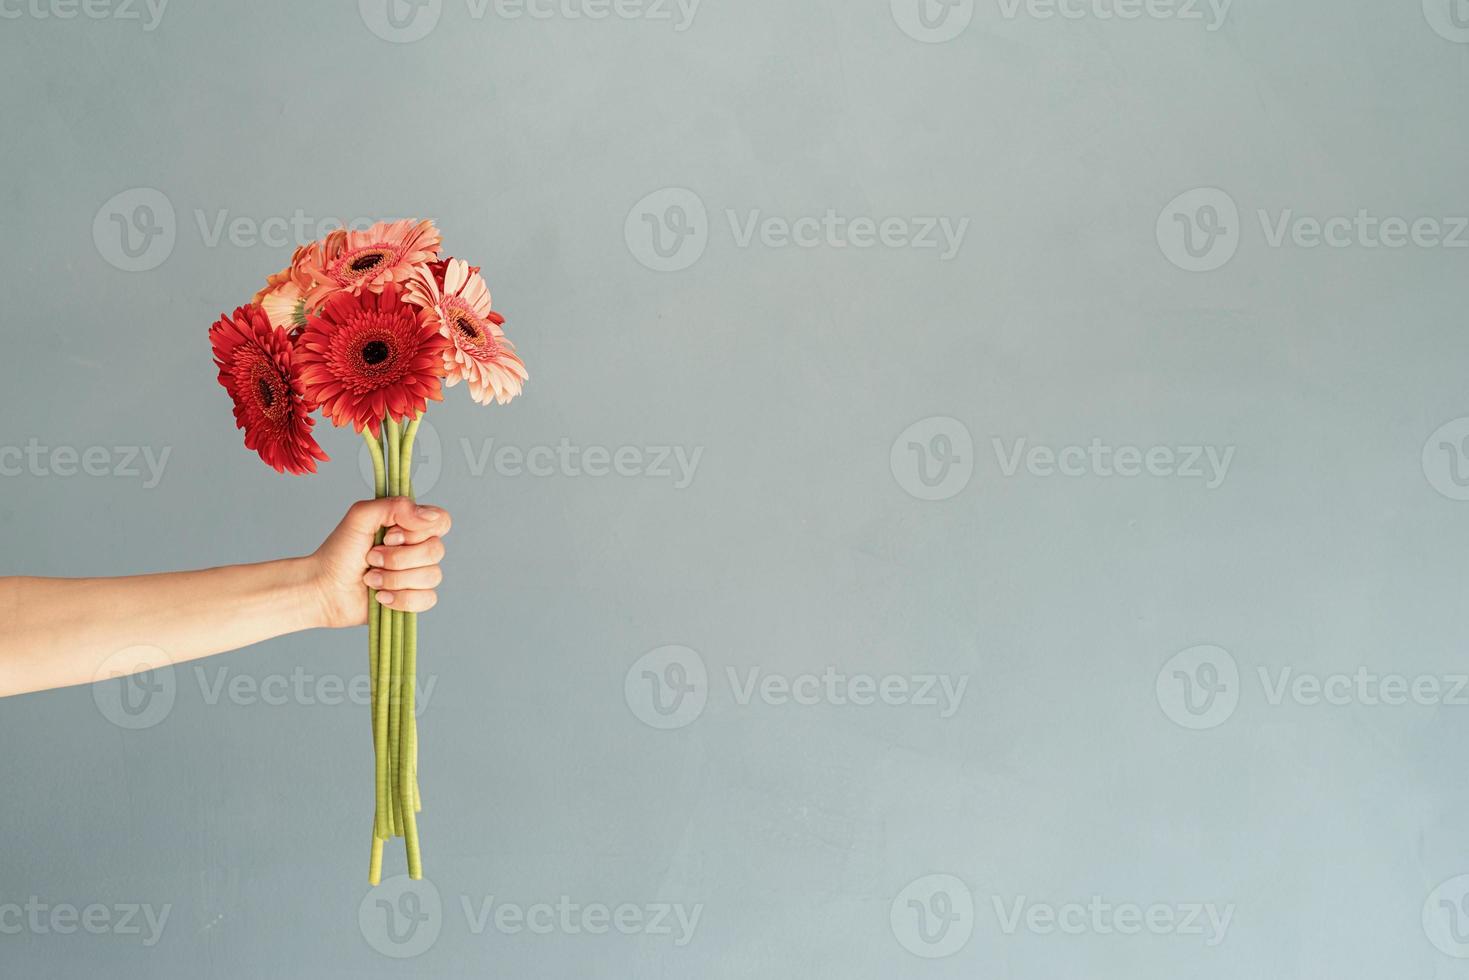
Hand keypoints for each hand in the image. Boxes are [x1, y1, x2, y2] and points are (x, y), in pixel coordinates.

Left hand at [310, 498, 451, 627]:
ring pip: (432, 576)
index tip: (390, 535)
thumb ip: (394, 506)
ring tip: (370, 578)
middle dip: (398, 558)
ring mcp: (417, 575)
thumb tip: (428, 516)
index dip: (420, 530)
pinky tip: (381, 596)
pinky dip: (401, 598)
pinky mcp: (413, 599)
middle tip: (371, 558)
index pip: (441, 521)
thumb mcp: (360, 517)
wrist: (323, 588)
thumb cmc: (338, 552)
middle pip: (436, 551)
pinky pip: (427, 599)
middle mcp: (418, 549)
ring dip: (394, 579)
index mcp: (410, 526)